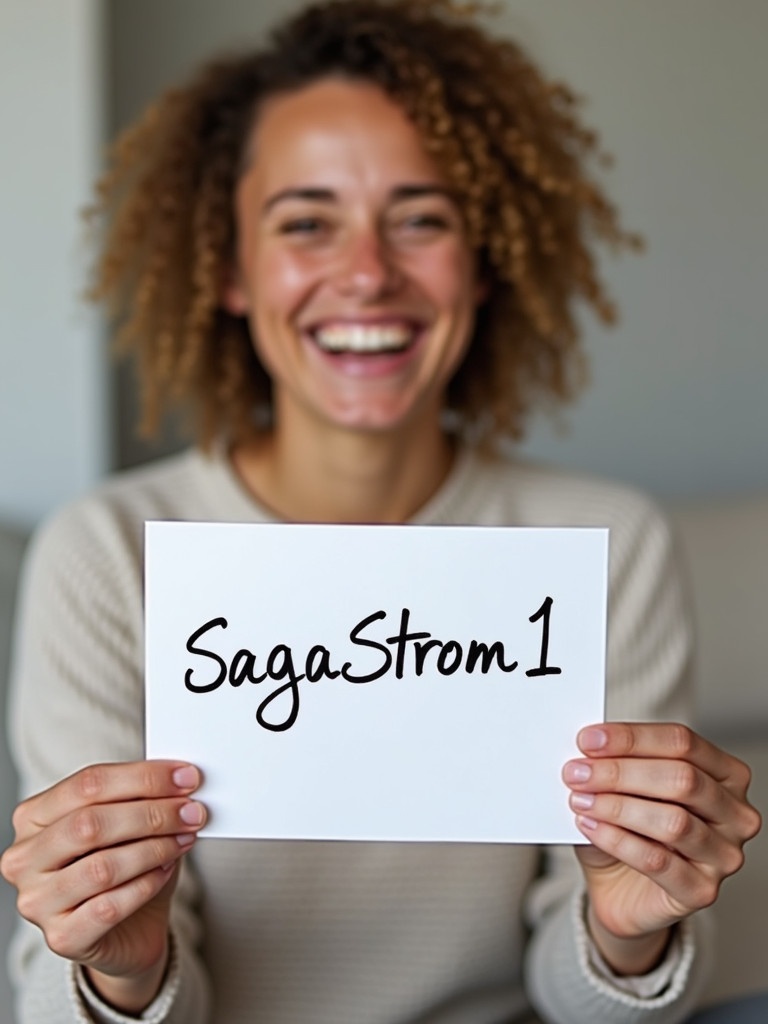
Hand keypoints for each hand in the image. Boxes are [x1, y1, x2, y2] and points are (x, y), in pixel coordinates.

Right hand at [0, 760, 205, 1011]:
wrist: (128, 930)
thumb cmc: (125, 866)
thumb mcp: (129, 822)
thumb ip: (142, 797)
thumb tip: (179, 779)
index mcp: (33, 816)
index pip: (87, 784)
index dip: (142, 777)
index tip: (186, 777)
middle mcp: (25, 858)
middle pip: (90, 823)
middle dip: (151, 814)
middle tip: (191, 811)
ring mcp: (36, 901)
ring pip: (102, 867)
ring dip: (154, 849)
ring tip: (183, 840)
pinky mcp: (61, 937)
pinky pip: (110, 907)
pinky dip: (146, 884)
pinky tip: (165, 871)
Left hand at [563, 723, 760, 973]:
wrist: (621, 887)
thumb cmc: (630, 829)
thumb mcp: (625, 787)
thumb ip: (618, 763)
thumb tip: (591, 748)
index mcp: (725, 774)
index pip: (683, 742)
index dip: (632, 738)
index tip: (588, 739)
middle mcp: (734, 813)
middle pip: (682, 779)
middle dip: (621, 772)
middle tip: (578, 773)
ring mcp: (724, 855)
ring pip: (672, 821)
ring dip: (617, 807)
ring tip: (581, 800)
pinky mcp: (702, 890)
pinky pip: (657, 861)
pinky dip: (617, 840)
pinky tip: (590, 827)